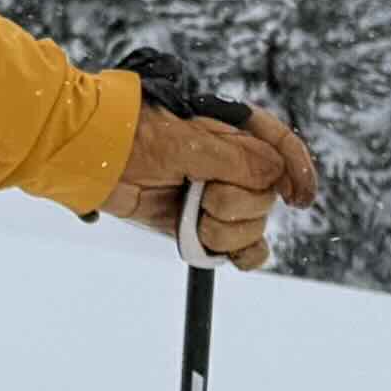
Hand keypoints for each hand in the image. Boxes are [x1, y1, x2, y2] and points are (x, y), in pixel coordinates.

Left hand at [108, 95, 323, 269]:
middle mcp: (229, 164)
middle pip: (266, 195)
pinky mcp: (200, 222)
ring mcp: (215, 195)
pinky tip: (233, 257)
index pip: (280, 147)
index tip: (298, 199)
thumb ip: (236, 158)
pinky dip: (243, 254)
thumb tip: (275, 174)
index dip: (298, 171)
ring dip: (227, 231)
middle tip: (204, 196)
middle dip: (239, 205)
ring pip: (253, 224)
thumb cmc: (133, 137)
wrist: (92, 162)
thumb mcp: (187, 142)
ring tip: (194, 217)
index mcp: (230, 132)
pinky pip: (242, 247)